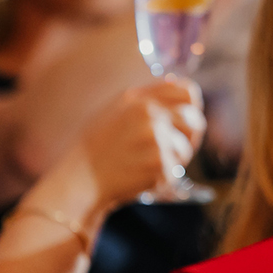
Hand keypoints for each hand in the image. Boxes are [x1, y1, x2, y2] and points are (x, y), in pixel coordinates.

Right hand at [77, 78, 205, 211]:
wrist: (78, 180)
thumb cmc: (97, 147)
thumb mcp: (116, 110)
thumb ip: (149, 99)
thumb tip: (186, 94)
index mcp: (139, 98)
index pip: (187, 92)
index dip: (191, 106)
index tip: (185, 118)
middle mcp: (149, 114)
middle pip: (194, 120)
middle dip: (189, 136)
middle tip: (172, 148)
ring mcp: (155, 138)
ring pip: (186, 148)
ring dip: (174, 160)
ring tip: (147, 164)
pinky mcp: (158, 164)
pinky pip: (175, 170)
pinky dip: (162, 177)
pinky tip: (140, 176)